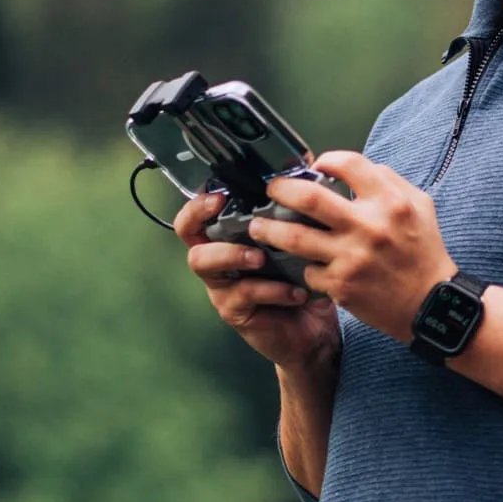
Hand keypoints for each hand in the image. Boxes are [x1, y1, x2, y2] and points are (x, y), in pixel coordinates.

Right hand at [174, 191, 340, 372]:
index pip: (201, 211)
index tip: (219, 193)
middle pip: (188, 233)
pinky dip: (272, 289)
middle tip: (229, 215)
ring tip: (261, 258)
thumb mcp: (302, 244)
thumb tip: (308, 170)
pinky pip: (243, 293)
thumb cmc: (305, 280)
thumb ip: (297, 214)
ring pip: (204, 262)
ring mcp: (222, 285)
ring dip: (233, 254)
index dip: (200, 201)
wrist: (314, 331)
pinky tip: (296, 292)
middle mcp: (219, 258)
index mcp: (232, 237)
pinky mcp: (234, 310)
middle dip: (201, 218)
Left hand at [247, 151, 455, 342]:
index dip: (327, 160)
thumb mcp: (419, 205)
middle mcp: (368, 227)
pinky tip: (297, 262)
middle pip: (308, 198)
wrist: (430, 303)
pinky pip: (307, 270)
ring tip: (259, 226)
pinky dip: (301, 265)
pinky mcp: (341, 285)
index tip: (316, 166)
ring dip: (268, 229)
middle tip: (272, 190)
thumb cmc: (423, 252)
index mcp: (390, 202)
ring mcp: (351, 258)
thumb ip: (388, 181)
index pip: (349, 164)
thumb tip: (351, 168)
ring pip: (293, 237)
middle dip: (281, 189)